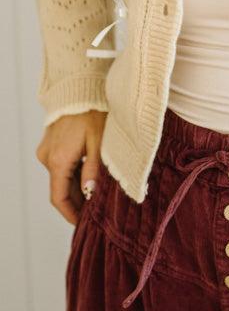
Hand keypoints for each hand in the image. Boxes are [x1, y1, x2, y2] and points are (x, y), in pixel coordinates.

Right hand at [35, 109, 106, 225]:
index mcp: (59, 160)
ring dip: (76, 188)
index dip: (71, 214)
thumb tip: (90, 196)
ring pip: (61, 177)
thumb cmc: (94, 111)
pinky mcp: (50, 143)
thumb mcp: (100, 143)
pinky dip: (73, 174)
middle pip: (60, 189)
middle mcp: (48, 157)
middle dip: (77, 203)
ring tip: (97, 196)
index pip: (59, 198)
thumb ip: (93, 171)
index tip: (83, 225)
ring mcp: (47, 150)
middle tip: (96, 214)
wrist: (80, 85)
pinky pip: (61, 165)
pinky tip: (89, 177)